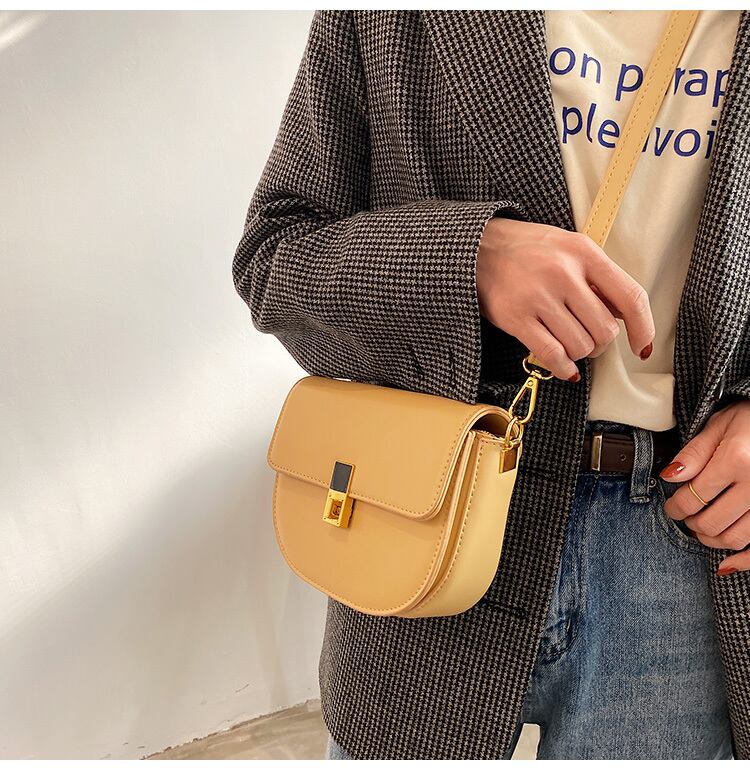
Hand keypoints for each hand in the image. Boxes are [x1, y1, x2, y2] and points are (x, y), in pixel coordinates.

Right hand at [477, 217, 654, 380]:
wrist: (478, 248)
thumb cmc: (528, 249)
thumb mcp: (569, 248)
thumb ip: (597, 276)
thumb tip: (624, 316)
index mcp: (584, 253)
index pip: (629, 297)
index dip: (642, 328)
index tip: (641, 346)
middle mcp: (563, 274)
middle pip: (605, 330)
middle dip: (601, 344)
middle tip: (589, 340)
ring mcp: (539, 297)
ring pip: (581, 346)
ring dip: (579, 353)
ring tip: (568, 344)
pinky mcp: (516, 318)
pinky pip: (553, 355)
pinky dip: (564, 368)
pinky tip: (564, 367)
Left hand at [660, 399, 749, 573]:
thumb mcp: (720, 425)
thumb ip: (694, 453)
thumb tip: (670, 477)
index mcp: (737, 459)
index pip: (694, 495)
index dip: (676, 506)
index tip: (671, 507)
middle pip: (713, 522)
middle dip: (692, 523)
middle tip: (685, 517)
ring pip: (736, 538)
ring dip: (712, 540)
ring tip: (702, 530)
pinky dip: (742, 561)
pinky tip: (725, 563)